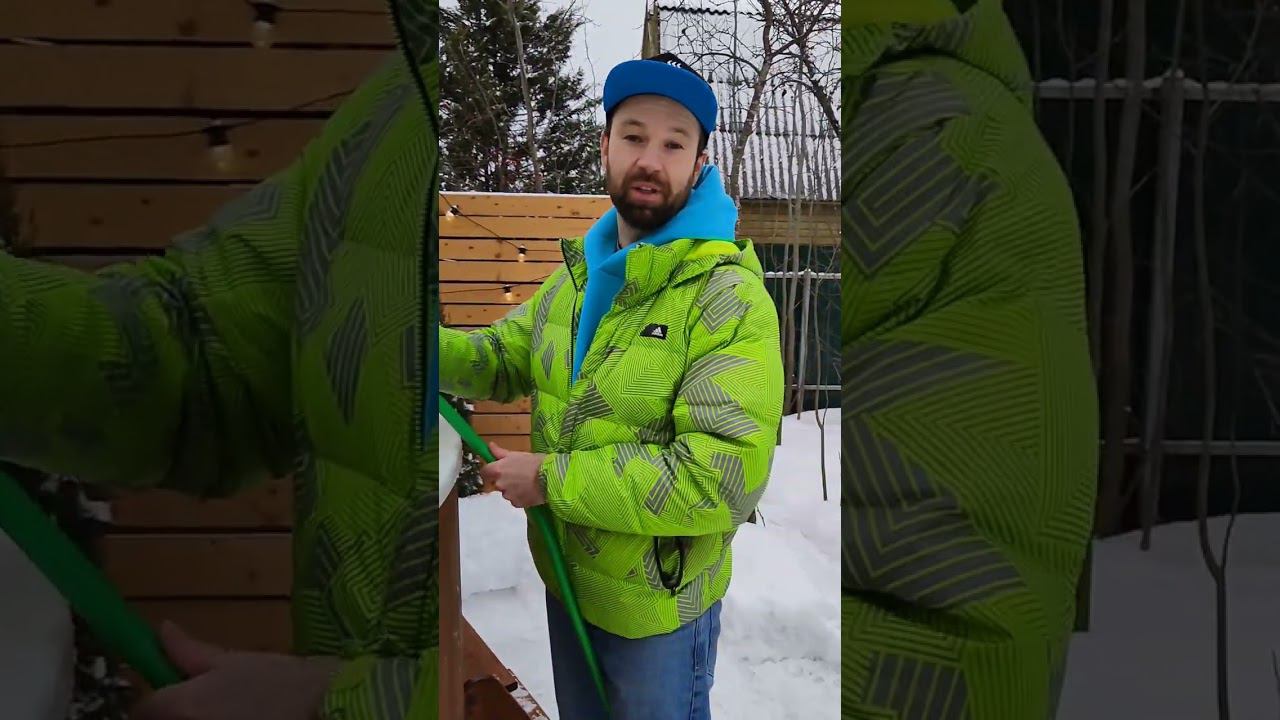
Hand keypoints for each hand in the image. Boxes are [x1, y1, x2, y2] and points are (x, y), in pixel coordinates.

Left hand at [131, 621, 341, 719]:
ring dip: (197, 718)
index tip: (176, 690)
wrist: (324, 707)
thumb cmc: (282, 681)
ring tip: (230, 709)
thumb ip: (191, 651)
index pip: (144, 708)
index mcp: (180, 706)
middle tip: (208, 700)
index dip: (157, 698)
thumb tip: (163, 631)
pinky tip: (242, 716)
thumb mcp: (235, 660)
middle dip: (176, 713)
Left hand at [480, 441, 547, 507]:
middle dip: (504, 480)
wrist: (551, 478)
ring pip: (506, 492)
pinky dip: (519, 497)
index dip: (490, 471)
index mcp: (497, 470)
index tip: (498, 469)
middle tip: (517, 475)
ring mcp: (507, 496)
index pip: (484, 472)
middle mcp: (499, 484)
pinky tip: (529, 491)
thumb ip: (501, 453)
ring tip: (526, 484)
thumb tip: (489, 446)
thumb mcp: (518, 454)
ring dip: (512, 489)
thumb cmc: (535, 462)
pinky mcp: (516, 504)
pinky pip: (514, 500)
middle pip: (496, 483)